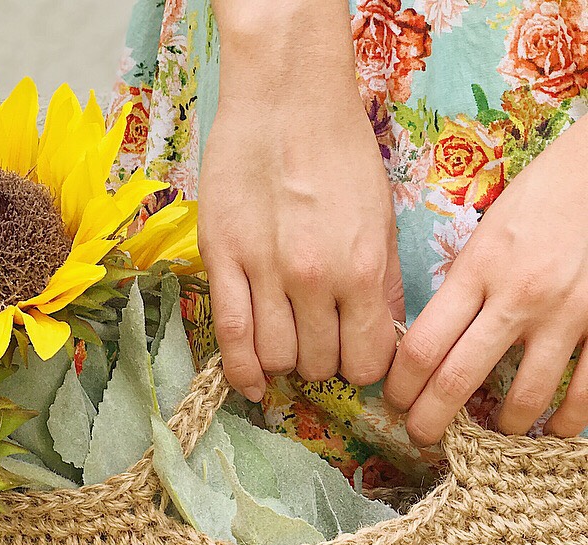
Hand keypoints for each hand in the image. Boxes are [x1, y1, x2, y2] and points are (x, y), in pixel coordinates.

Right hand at [200, 5, 403, 401]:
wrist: (286, 98)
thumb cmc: (338, 151)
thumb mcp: (381, 216)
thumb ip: (383, 282)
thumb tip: (384, 336)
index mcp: (362, 267)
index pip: (367, 359)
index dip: (362, 366)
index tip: (354, 356)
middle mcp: (315, 279)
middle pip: (318, 365)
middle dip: (322, 362)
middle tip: (319, 340)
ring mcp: (265, 273)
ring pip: (275, 358)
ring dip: (283, 361)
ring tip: (286, 339)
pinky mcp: (224, 263)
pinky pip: (231, 339)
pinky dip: (242, 372)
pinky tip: (252, 383)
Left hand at [383, 116, 587, 444]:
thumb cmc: (544, 198)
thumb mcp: (488, 233)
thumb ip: (462, 286)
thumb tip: (430, 341)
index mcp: (479, 270)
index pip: (421, 346)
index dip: (400, 386)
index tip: (396, 400)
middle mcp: (518, 296)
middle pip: (457, 381)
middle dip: (429, 421)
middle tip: (422, 436)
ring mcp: (567, 312)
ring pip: (524, 398)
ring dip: (501, 427)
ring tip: (493, 433)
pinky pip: (584, 392)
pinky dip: (564, 421)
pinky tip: (551, 429)